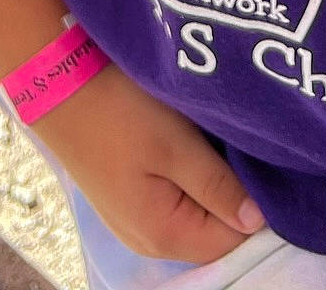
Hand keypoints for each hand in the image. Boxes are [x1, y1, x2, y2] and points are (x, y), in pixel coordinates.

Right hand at [34, 63, 264, 261]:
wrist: (60, 85)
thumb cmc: (120, 112)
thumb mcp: (176, 145)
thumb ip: (218, 186)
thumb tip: (257, 220)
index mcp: (165, 235)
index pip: (233, 239)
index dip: (256, 204)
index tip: (266, 163)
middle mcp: (150, 240)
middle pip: (214, 230)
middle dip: (234, 193)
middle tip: (244, 147)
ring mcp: (137, 219)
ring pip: (196, 212)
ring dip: (213, 182)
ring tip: (220, 141)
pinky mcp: (130, 196)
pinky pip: (175, 198)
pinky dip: (190, 176)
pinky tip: (195, 145)